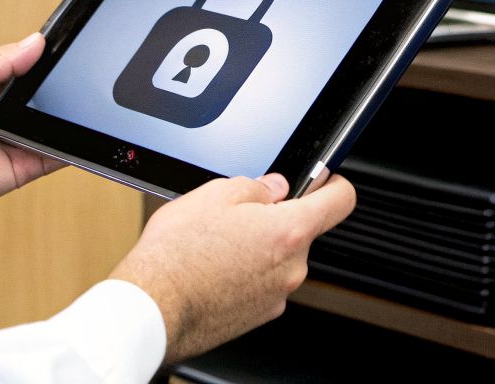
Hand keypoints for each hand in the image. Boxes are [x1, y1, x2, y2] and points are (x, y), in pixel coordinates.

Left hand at [0, 33, 64, 216]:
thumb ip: (4, 58)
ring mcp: (23, 140)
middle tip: (69, 76)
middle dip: (59, 87)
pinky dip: (72, 144)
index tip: (68, 49)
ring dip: (67, 113)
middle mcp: (12, 115)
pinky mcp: (30, 165)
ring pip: (59, 124)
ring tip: (72, 100)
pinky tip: (78, 129)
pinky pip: (60, 153)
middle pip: (49, 96)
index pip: (32, 73)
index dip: (48, 64)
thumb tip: (37, 40)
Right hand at [110, 172, 356, 361]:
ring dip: (258, 248)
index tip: (325, 179)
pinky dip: (246, 274)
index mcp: (289, 230)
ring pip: (279, 258)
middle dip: (276, 219)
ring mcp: (277, 294)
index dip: (334, 183)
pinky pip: (263, 283)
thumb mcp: (215, 194)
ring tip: (217, 245)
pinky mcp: (259, 315)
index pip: (341, 200)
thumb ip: (257, 186)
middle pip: (301, 231)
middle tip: (238, 215)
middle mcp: (292, 267)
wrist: (154, 306)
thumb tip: (273, 187)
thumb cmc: (178, 253)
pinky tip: (214, 269)